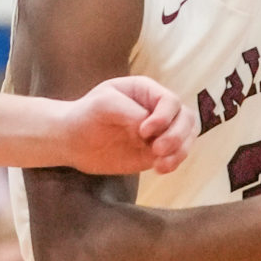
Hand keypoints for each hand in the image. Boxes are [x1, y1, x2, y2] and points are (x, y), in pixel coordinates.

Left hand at [62, 74, 195, 176]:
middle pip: (186, 119)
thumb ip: (131, 113)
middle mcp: (158, 110)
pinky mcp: (155, 152)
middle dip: (176, 136)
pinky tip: (159, 169)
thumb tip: (151, 131)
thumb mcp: (105, 104)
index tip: (143, 131)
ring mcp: (159, 132)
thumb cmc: (86, 114)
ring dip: (179, 152)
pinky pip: (176, 156)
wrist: (73, 141)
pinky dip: (173, 163)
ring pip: (187, 138)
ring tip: (160, 164)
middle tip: (156, 150)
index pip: (170, 102)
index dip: (163, 117)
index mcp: (147, 91)